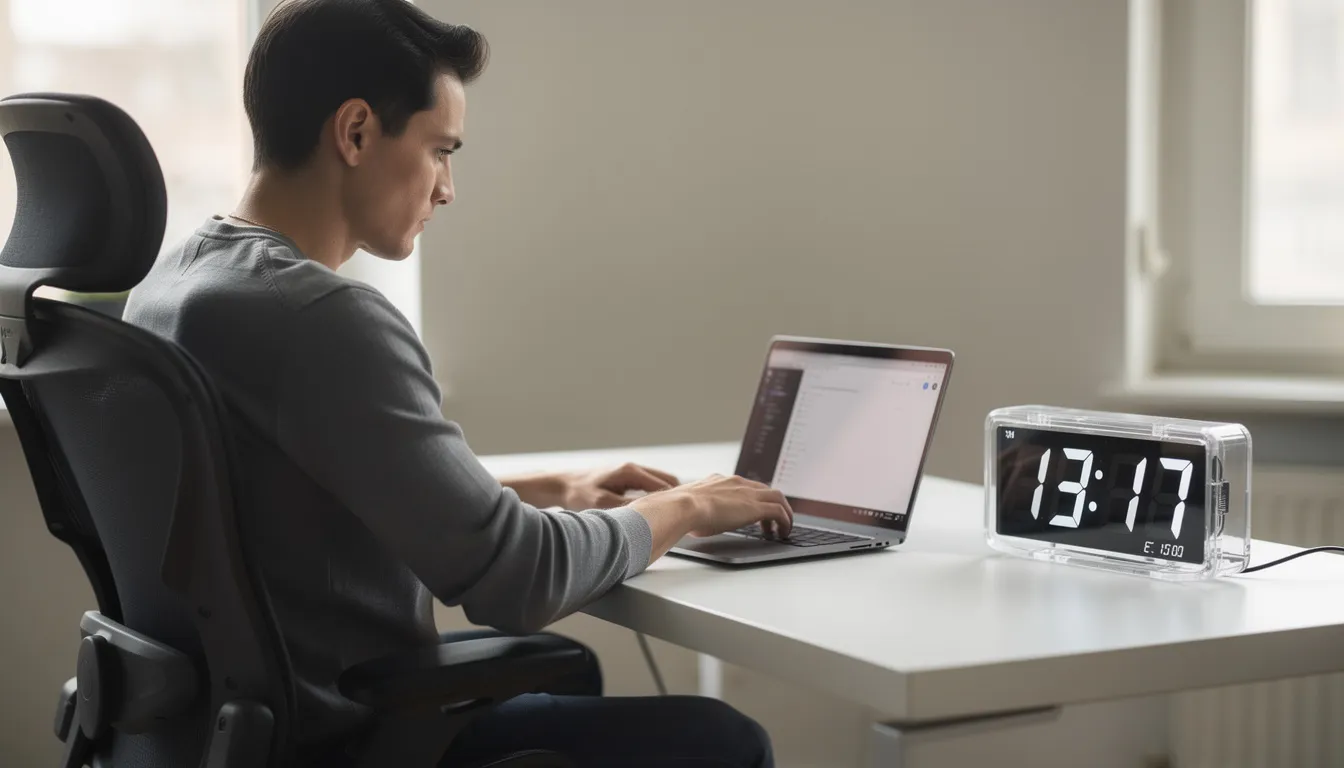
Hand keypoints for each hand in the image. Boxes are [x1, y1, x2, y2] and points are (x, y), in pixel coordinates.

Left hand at [558, 463, 680, 510]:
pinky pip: (649, 486)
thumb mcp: (603, 503)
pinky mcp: (626, 479)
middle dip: (675, 498)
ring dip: (665, 498)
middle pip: (667, 481)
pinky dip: (655, 497)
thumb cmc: (579, 493)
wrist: (562, 485)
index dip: (675, 502)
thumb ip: (628, 507)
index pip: (664, 485)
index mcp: (631, 471)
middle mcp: (633, 468)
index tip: (682, 516)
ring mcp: (630, 472)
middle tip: (680, 518)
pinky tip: (654, 512)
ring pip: (659, 483)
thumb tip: (649, 513)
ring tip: (670, 517)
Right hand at [632, 474, 793, 539]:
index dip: (753, 498)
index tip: (754, 511)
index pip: (744, 485)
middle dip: (771, 504)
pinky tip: (783, 532)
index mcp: (719, 481)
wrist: (681, 506)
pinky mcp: (755, 506)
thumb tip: (685, 524)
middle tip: (772, 521)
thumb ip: (691, 512)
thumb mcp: (687, 508)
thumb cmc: (678, 510)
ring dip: (783, 513)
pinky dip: (785, 521)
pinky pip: (780, 512)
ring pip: (777, 497)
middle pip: (764, 489)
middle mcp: (736, 482)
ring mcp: (747, 493)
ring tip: (782, 529)